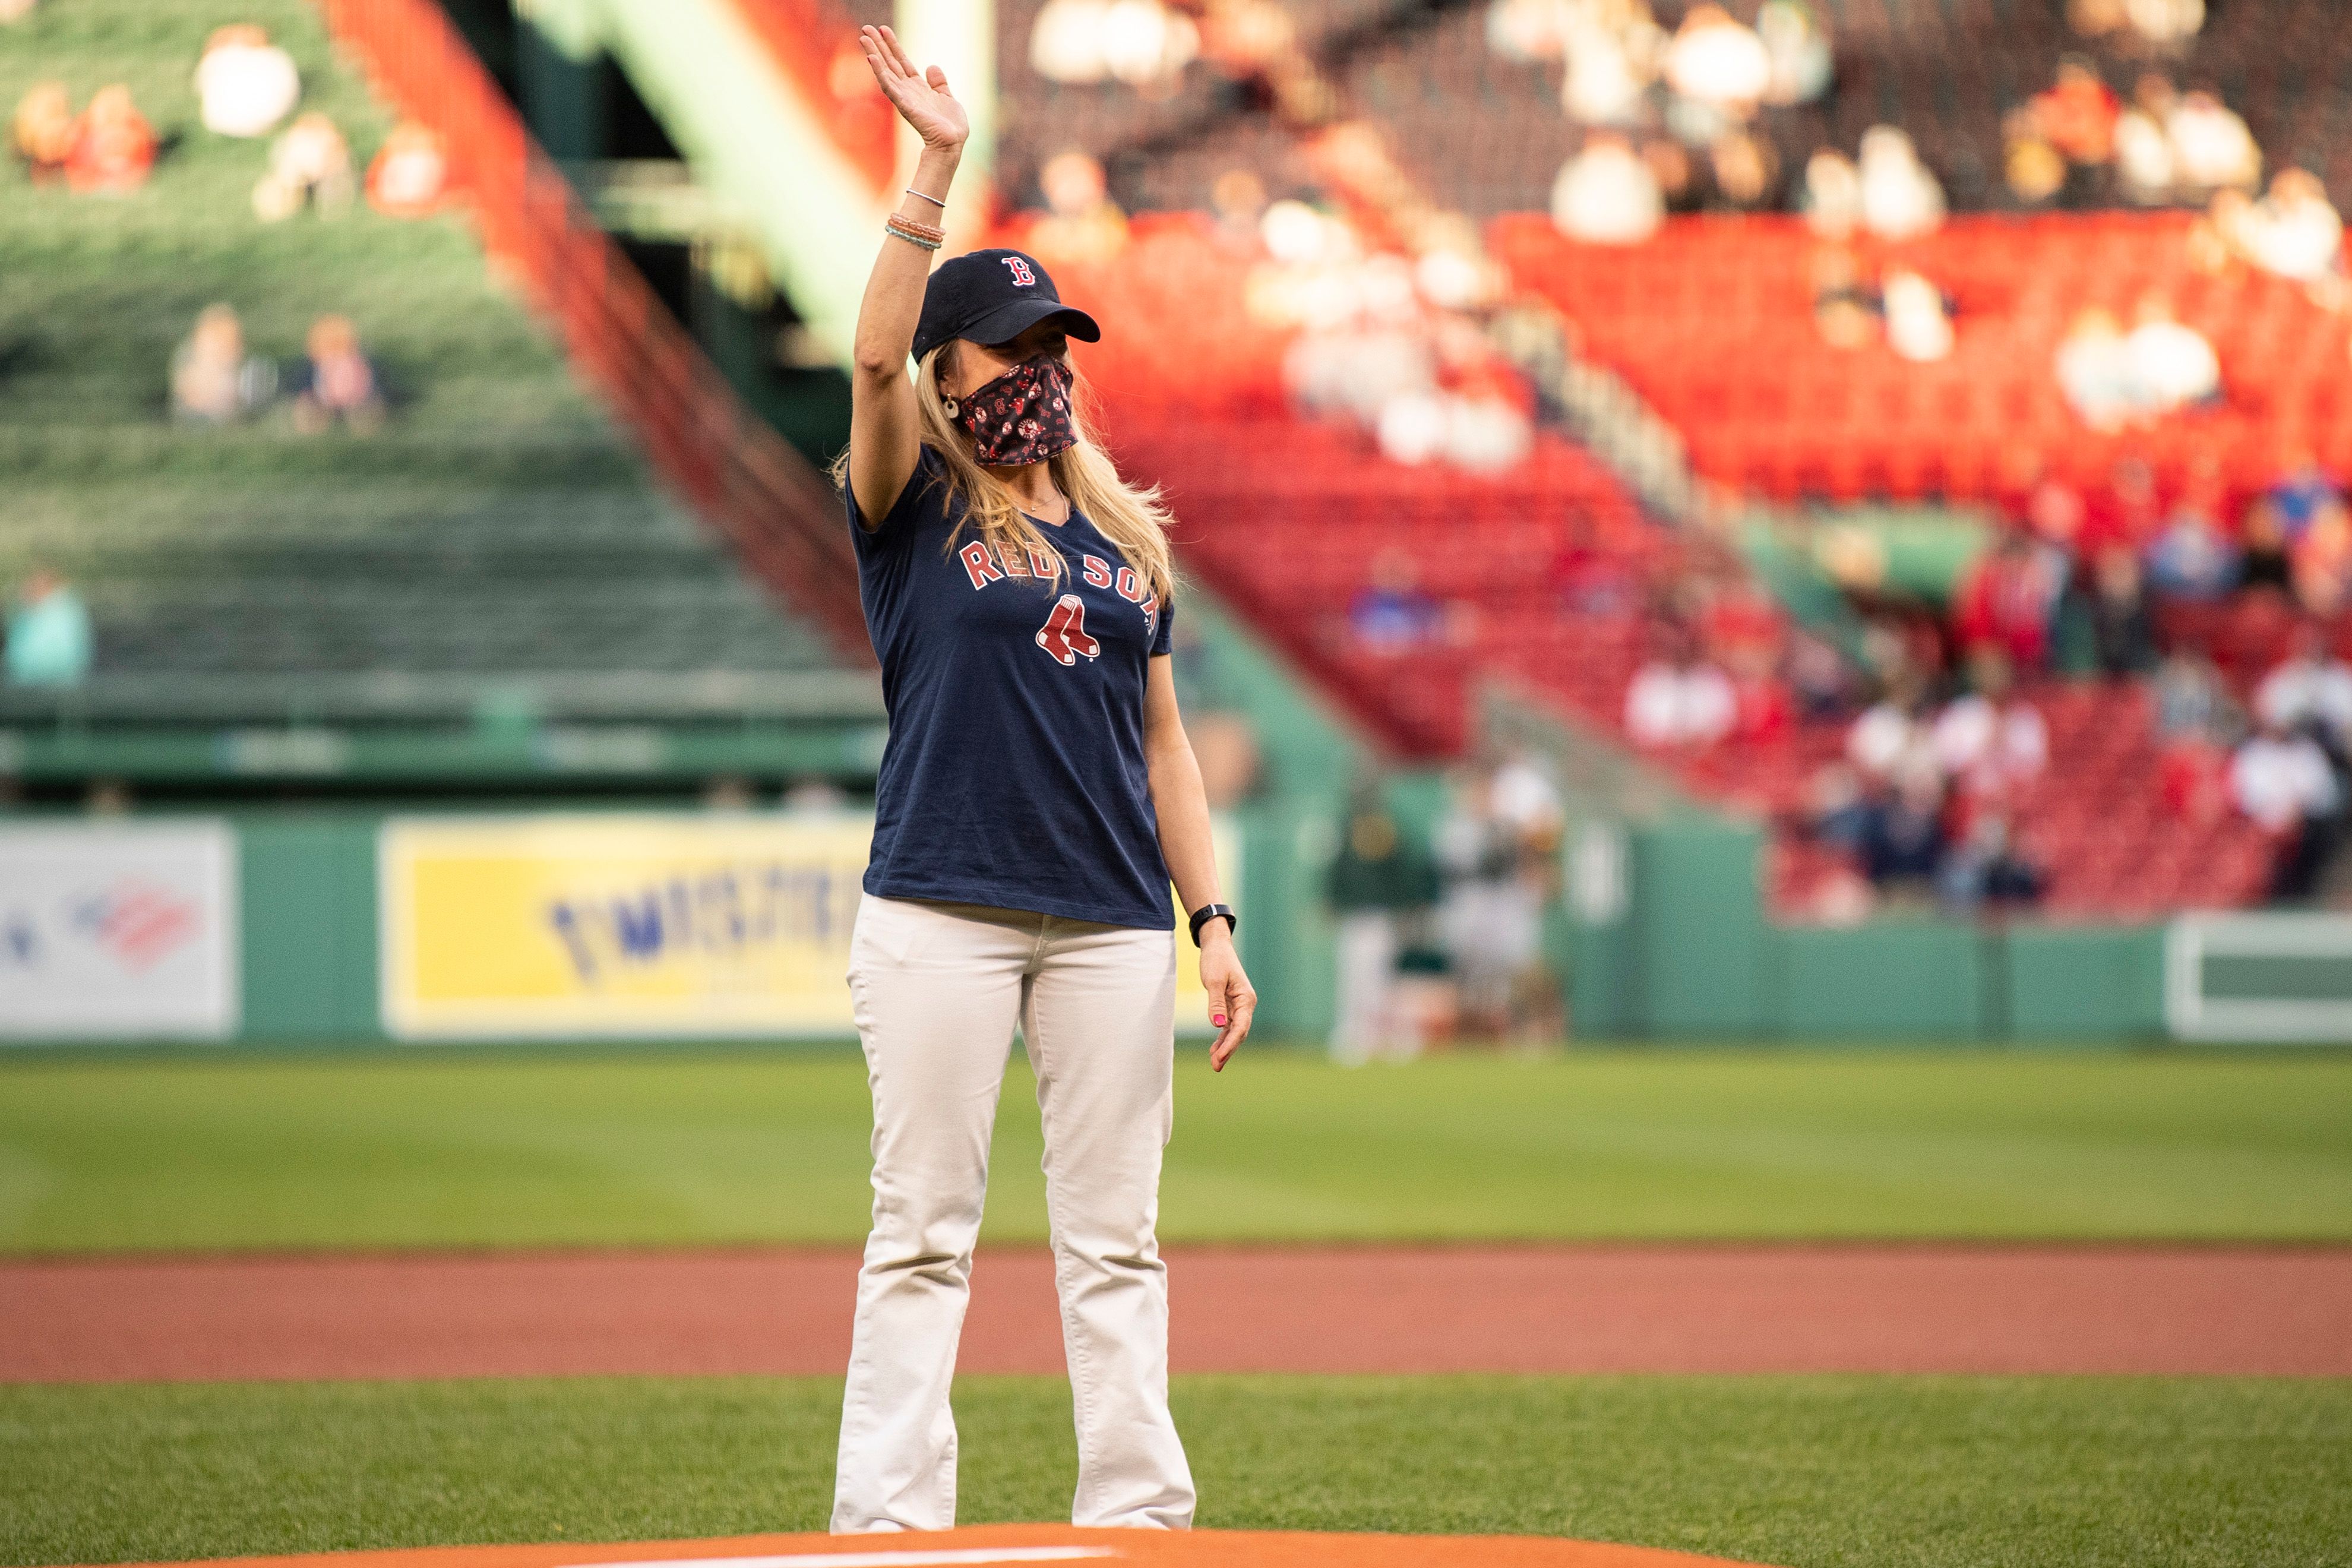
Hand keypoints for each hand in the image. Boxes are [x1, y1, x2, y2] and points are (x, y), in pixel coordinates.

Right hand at [857, 25, 967, 151]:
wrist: (952, 142)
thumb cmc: (950, 125)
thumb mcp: (947, 96)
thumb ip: (938, 82)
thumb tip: (931, 66)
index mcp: (917, 87)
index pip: (902, 61)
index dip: (893, 45)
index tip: (883, 29)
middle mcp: (907, 90)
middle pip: (890, 62)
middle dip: (878, 45)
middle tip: (866, 28)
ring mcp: (904, 97)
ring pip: (885, 71)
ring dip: (874, 53)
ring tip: (864, 37)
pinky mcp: (903, 104)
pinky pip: (888, 86)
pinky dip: (879, 71)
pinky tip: (871, 58)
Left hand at [1200, 925, 1255, 1071]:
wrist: (1216, 946)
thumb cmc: (1216, 960)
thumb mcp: (1213, 980)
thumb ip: (1216, 1003)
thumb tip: (1218, 1025)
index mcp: (1246, 999)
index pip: (1240, 1027)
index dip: (1230, 1044)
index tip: (1218, 1057)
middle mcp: (1246, 1004)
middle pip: (1239, 1033)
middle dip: (1228, 1050)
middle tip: (1216, 1066)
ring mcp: (1239, 1006)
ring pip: (1234, 1032)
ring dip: (1225, 1047)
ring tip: (1215, 1063)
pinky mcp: (1231, 1006)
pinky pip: (1228, 1026)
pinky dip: (1222, 1038)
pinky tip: (1214, 1049)